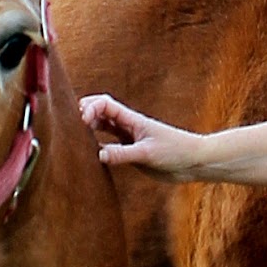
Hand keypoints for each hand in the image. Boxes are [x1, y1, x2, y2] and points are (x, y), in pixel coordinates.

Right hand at [80, 93, 212, 179]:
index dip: (90, 108)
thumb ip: (123, 154)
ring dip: (89, 129)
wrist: (194, 162)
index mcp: (132, 120)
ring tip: (75, 138)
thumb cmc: (176, 151)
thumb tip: (99, 155)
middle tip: (72, 126)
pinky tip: (91, 155)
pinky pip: (110, 146)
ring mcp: (129, 139)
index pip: (105, 104)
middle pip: (100, 112)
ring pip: (103, 128)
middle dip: (84, 114)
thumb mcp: (147, 153)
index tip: (82, 121)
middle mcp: (128, 126)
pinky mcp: (132, 153)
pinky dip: (98, 147)